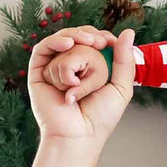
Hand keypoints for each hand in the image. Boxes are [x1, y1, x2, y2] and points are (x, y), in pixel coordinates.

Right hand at [27, 26, 134, 143]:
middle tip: (98, 42)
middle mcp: (71, 67)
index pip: (92, 42)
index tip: (109, 40)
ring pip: (62, 43)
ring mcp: (54, 68)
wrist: (79, 134)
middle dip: (88, 35)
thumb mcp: (121, 87)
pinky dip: (55, 42)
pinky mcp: (38, 72)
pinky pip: (43, 49)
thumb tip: (128, 32)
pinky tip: (67, 43)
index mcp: (90, 69)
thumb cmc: (101, 117)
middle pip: (76, 37)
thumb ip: (124, 61)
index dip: (99, 36)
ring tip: (86, 43)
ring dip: (74, 41)